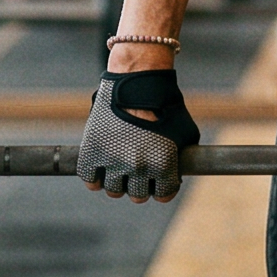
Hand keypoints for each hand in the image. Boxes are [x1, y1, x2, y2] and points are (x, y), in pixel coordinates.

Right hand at [77, 69, 200, 202]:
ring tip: (121, 169)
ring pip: (114, 190)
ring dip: (118, 183)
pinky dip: (95, 177)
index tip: (160, 181)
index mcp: (163, 164)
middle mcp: (138, 167)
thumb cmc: (166, 104)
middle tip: (139, 173)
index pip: (163, 195)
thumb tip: (179, 175)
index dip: (163, 188)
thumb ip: (183, 157)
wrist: (137, 81)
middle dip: (140, 186)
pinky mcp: (91, 151)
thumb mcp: (185, 131)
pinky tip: (102, 168)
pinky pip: (90, 180)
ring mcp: (113, 160)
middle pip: (137, 196)